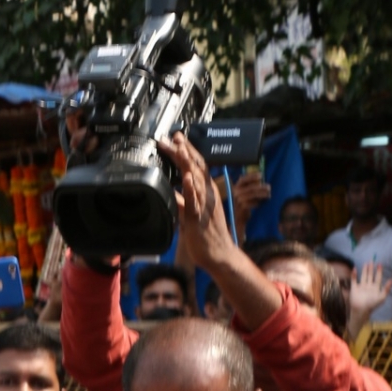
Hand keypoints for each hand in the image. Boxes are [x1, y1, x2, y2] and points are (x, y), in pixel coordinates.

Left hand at [158, 132, 237, 277]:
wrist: (220, 255)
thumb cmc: (206, 235)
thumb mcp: (191, 214)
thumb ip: (182, 201)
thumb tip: (172, 192)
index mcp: (206, 191)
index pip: (197, 166)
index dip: (187, 151)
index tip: (176, 138)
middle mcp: (207, 194)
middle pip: (196, 167)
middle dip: (184, 150)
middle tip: (173, 135)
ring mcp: (204, 205)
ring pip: (195, 179)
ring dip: (187, 162)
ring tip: (179, 147)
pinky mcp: (198, 218)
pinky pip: (194, 202)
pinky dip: (190, 189)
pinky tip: (186, 178)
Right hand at [231, 171, 271, 242]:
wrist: (238, 218)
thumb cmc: (244, 203)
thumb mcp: (245, 194)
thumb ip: (250, 187)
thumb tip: (261, 181)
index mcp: (236, 187)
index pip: (243, 179)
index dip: (252, 176)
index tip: (261, 175)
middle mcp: (236, 193)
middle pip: (251, 187)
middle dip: (262, 187)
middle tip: (269, 187)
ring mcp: (238, 200)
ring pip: (253, 194)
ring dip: (262, 194)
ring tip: (269, 195)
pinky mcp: (242, 207)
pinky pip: (253, 203)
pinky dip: (258, 203)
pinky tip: (261, 203)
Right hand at [346, 260, 391, 338]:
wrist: (361, 310)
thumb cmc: (372, 305)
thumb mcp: (382, 297)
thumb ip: (387, 288)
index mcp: (375, 288)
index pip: (378, 278)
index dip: (379, 271)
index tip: (380, 264)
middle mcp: (368, 286)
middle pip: (370, 275)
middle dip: (371, 269)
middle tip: (372, 260)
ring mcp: (361, 287)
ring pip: (363, 276)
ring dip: (365, 270)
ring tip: (366, 263)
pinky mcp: (354, 288)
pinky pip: (354, 280)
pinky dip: (354, 274)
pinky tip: (355, 268)